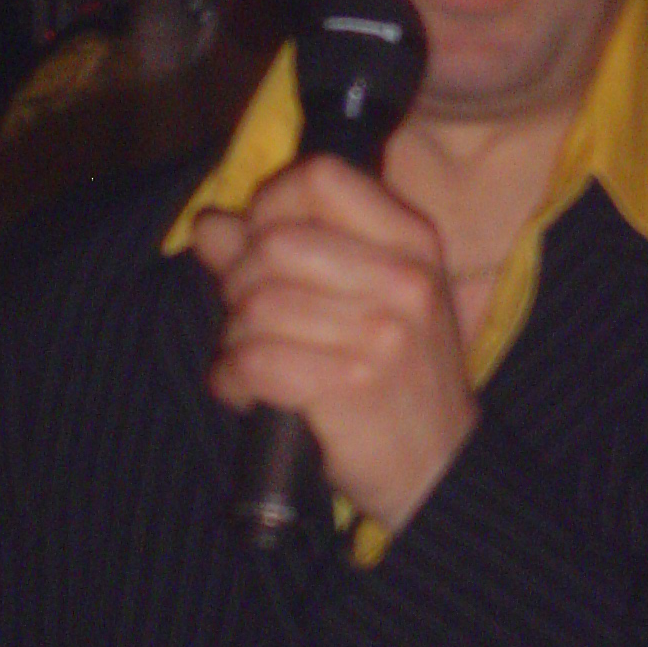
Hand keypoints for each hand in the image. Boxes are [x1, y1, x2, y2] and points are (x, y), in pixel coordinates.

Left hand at [192, 155, 477, 534]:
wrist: (438, 468)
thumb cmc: (394, 375)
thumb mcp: (363, 299)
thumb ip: (281, 252)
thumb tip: (209, 223)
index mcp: (411, 242)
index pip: (321, 178)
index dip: (270, 204)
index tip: (259, 243)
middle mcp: (403, 280)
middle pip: (276, 243)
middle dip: (240, 281)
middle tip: (248, 316)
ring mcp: (381, 332)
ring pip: (258, 306)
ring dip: (235, 338)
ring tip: (251, 358)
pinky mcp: (352, 385)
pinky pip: (255, 361)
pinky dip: (233, 379)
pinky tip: (246, 390)